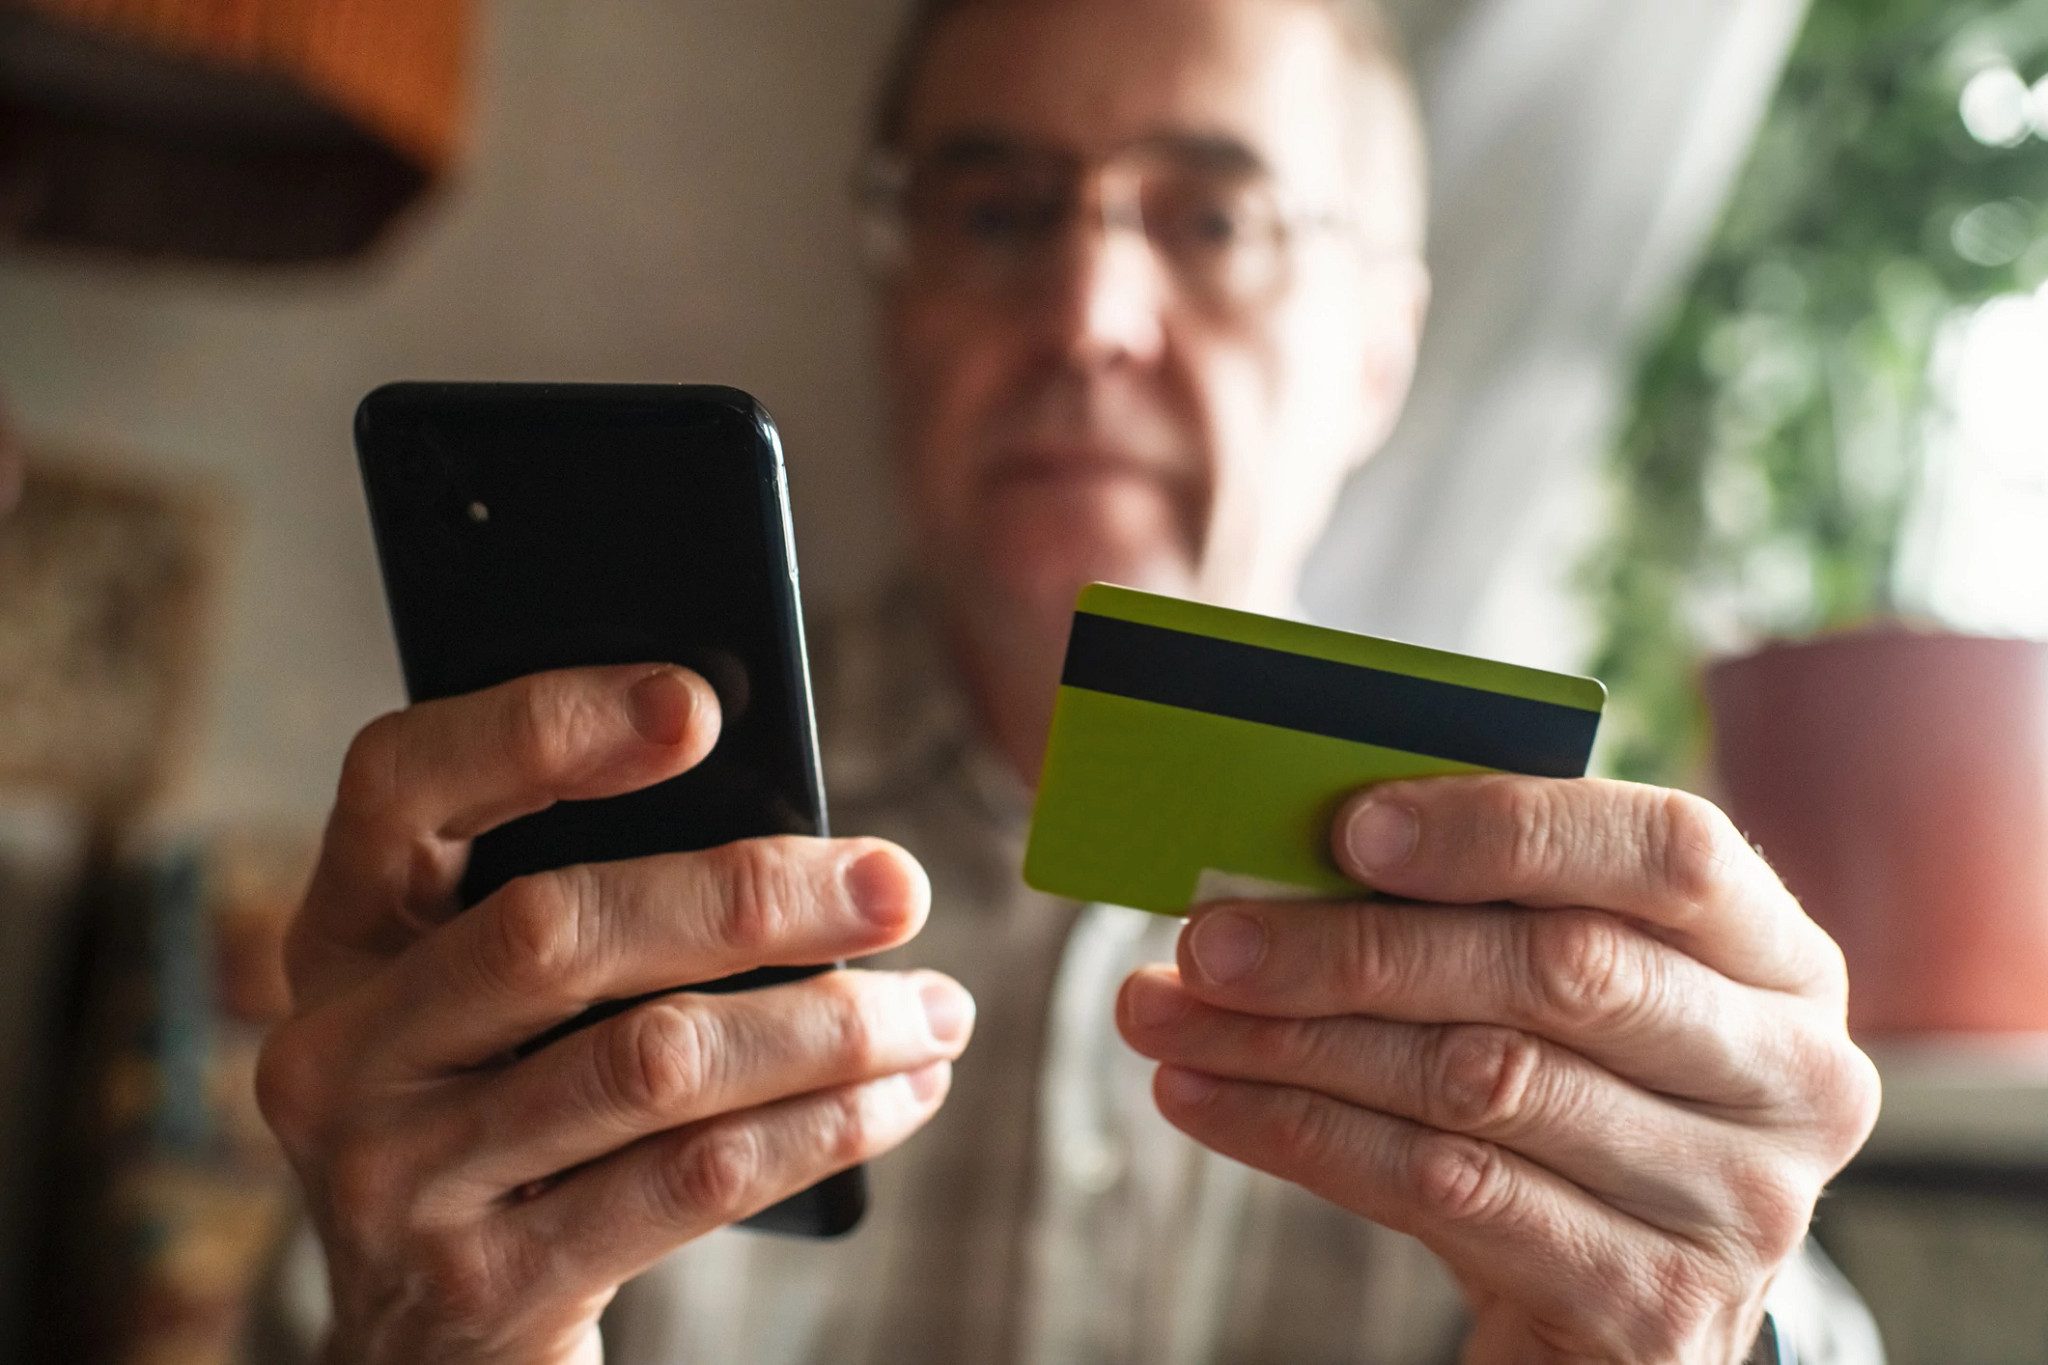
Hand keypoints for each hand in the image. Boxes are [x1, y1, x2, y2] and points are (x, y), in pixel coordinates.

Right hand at [257, 666, 974, 1364]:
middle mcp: (341, 1049)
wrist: (434, 1349)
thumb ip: (588, 904)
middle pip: (555, 928)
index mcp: (342, 933)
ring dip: (825, 1027)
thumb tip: (806, 839)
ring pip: (649, 1062)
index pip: (403, 781)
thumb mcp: (495, 1002)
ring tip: (936, 1009)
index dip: (542, 726)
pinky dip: (821, 1126)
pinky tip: (901, 1096)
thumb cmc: (510, 1113)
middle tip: (899, 886)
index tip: (696, 705)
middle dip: (751, 897)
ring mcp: (397, 1178)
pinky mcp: (485, 1285)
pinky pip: (691, 1180)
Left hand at [1116, 775, 1878, 1363]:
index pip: (1668, 852)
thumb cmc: (1572, 1092)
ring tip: (1169, 1015)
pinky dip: (1302, 1135)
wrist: (1622, 1303)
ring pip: (1479, 1084)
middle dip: (1356, 947)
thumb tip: (1276, 850)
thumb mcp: (1561, 994)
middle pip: (1558, 973)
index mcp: (1779, 960)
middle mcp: (1789, 1079)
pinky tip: (1205, 1099)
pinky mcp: (1650, 1305)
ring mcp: (1736, 1205)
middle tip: (1208, 937)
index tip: (1348, 829)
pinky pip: (1445, 1194)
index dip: (1506, 829)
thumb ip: (1479, 908)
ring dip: (1296, 1044)